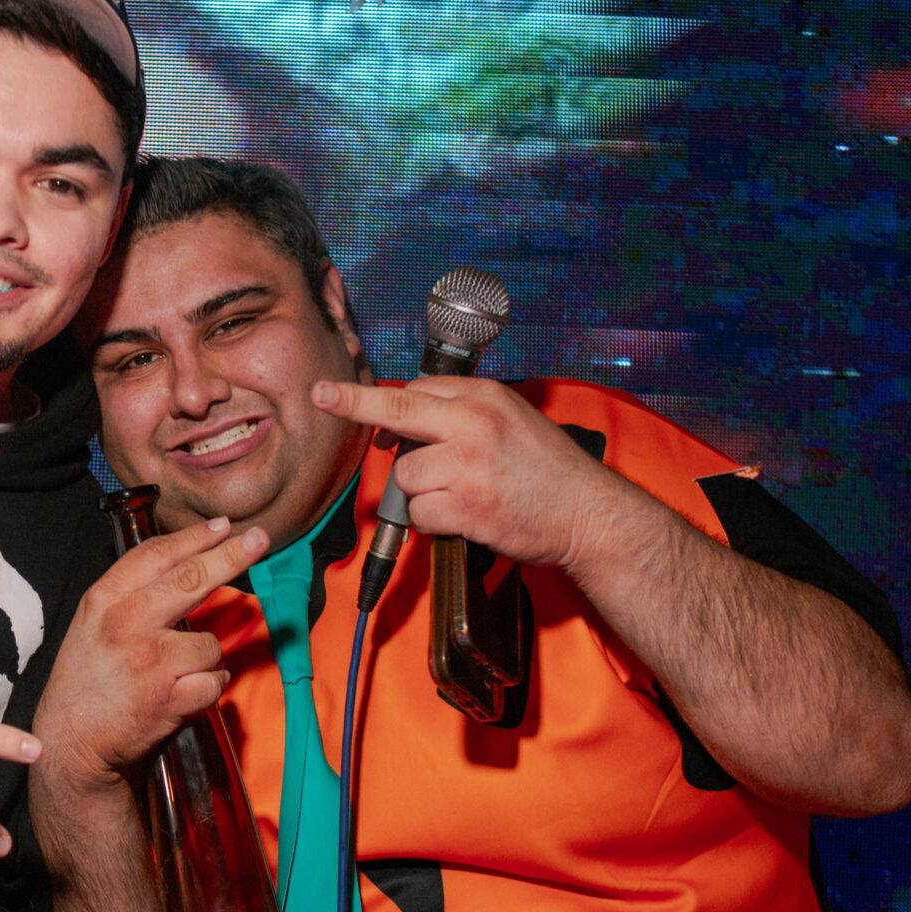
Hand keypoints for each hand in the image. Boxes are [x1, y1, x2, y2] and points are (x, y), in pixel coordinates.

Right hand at [31, 516, 268, 788]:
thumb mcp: (91, 622)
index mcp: (105, 600)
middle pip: (193, 579)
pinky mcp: (170, 698)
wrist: (70, 740)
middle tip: (259, 540)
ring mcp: (150, 661)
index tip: (223, 525)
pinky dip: (209, 688)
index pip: (156, 555)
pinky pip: (215, 681)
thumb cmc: (85, 679)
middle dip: (233, 555)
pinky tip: (186, 693)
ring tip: (180, 672)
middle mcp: (127, 623)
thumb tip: (182, 564)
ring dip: (207, 658)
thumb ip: (129, 593)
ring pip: (211, 644)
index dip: (194, 538)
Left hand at [311, 375, 631, 571]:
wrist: (589, 514)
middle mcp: (475, 424)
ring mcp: (469, 465)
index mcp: (485, 397)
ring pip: (405, 475)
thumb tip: (401, 425)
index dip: (385, 407)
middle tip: (321, 397)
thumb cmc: (549, 470)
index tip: (345, 398)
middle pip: (396, 411)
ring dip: (420, 492)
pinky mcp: (468, 507)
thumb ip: (461, 415)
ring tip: (459, 496)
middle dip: (352, 404)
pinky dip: (432, 521)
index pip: (415, 390)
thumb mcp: (511, 420)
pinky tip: (462, 517)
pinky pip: (419, 513)